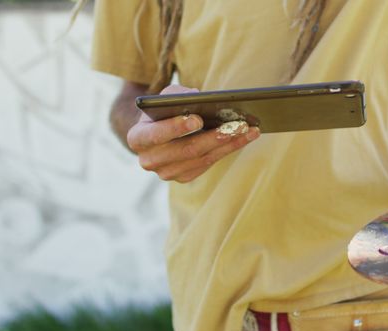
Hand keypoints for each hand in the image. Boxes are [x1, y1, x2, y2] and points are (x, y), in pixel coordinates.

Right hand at [126, 84, 260, 182]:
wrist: (156, 133)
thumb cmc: (163, 110)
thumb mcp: (164, 97)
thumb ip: (177, 95)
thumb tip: (199, 98)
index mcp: (138, 139)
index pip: (156, 135)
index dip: (176, 128)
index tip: (198, 119)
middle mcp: (149, 160)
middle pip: (186, 150)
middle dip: (214, 136)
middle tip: (236, 124)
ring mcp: (167, 173)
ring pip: (203, 158)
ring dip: (229, 144)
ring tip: (249, 129)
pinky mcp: (184, 177)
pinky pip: (210, 163)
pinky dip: (229, 149)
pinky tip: (246, 137)